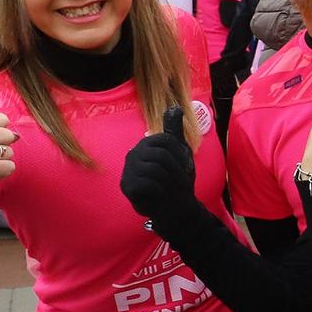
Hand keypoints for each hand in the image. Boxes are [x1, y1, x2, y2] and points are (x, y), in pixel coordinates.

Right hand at [120, 105, 197, 224]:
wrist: (175, 205)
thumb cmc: (176, 177)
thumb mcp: (180, 151)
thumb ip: (174, 130)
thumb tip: (175, 107)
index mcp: (146, 144)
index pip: (166, 140)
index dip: (180, 155)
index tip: (184, 166)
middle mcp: (133, 154)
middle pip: (161, 155)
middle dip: (177, 170)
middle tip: (178, 180)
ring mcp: (128, 170)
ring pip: (156, 169)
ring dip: (170, 181)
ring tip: (169, 187)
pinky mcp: (127, 186)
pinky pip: (149, 184)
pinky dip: (161, 191)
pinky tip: (159, 194)